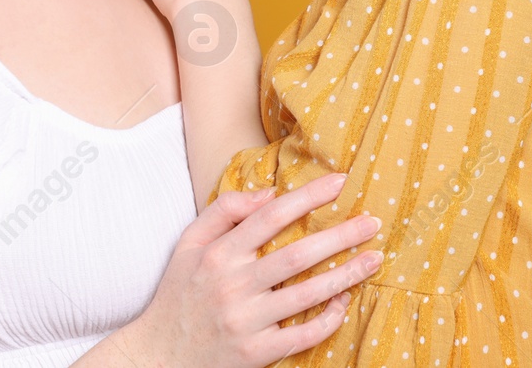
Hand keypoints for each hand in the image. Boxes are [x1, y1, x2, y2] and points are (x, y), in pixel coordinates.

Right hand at [117, 173, 382, 366]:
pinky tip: (344, 302)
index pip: (271, 216)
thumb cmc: (178, 295)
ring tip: (374, 259)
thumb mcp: (188, 245)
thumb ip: (224, 211)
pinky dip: (327, 319)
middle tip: (372, 222)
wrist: (157, 357)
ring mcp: (245, 321)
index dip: (308, 196)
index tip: (340, 182)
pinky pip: (301, 335)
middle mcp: (232, 285)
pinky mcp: (255, 353)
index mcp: (218, 254)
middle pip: (298, 254)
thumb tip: (269, 192)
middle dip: (340, 236)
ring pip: (306, 294)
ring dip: (346, 275)